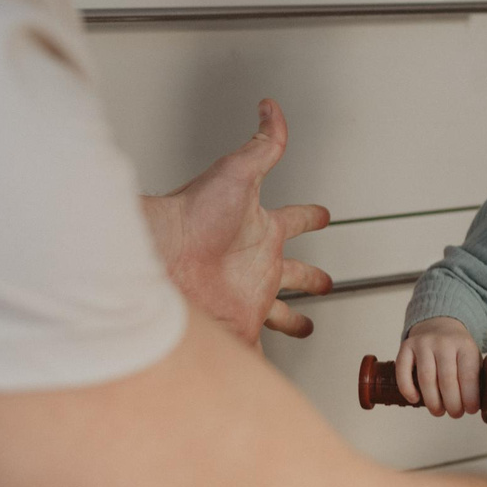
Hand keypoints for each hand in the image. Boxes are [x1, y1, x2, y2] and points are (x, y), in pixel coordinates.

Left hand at [141, 100, 330, 344]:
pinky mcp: (240, 328)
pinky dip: (263, 365)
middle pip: (292, 273)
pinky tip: (265, 379)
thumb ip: (262, 144)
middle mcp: (255, 265)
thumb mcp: (236, 172)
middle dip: (310, 277)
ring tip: (304, 329)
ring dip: (293, 320)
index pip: (295, 221)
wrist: (162, 258)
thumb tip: (270, 108)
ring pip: (279, 313)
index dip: (312, 217)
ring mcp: (248, 298)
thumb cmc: (192, 215)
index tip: (324, 215)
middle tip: (323, 282)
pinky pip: (257, 353)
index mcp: (261, 231)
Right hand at [397, 317, 480, 416]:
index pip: (468, 376)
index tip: (470, 410)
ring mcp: (423, 343)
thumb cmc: (457, 350)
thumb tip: (473, 406)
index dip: (469, 397)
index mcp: (465, 346)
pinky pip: (402, 370)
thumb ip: (474, 378)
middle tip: (455, 414)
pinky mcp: (406, 346)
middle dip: (452, 403)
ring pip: (426, 378)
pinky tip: (415, 399)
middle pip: (447, 380)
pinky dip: (407, 389)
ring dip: (432, 401)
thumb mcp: (472, 357)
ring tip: (438, 411)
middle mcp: (444, 342)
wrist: (439, 324)